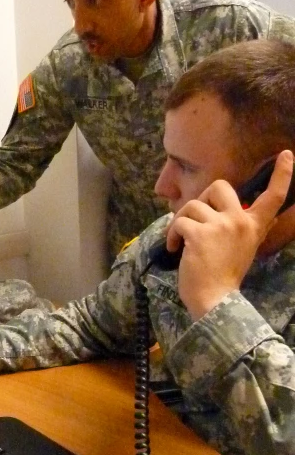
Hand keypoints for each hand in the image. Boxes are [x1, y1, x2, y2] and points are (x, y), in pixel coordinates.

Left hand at [166, 150, 293, 319]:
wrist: (215, 301)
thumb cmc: (225, 276)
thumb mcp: (244, 248)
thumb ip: (246, 228)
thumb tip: (251, 213)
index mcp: (254, 226)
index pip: (273, 197)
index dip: (282, 174)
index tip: (287, 153)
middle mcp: (240, 221)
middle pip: (220, 186)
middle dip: (203, 197)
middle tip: (197, 218)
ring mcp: (220, 227)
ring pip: (193, 204)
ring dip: (182, 221)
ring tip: (181, 241)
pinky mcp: (199, 234)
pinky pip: (179, 222)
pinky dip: (172, 235)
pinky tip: (174, 249)